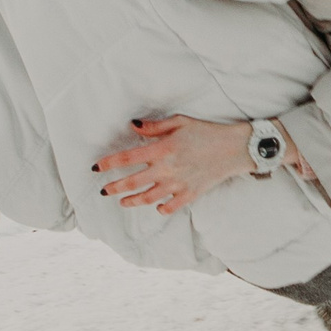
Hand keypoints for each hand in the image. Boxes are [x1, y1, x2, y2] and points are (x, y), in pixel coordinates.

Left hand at [95, 115, 305, 213]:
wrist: (235, 148)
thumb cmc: (206, 132)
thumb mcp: (180, 122)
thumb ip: (154, 126)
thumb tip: (132, 126)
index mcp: (162, 149)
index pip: (127, 158)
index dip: (108, 163)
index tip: (96, 168)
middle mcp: (167, 169)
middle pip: (132, 182)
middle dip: (114, 187)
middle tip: (103, 190)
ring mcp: (178, 184)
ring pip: (148, 197)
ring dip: (132, 201)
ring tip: (122, 201)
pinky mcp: (190, 194)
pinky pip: (170, 206)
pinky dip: (160, 208)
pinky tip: (155, 206)